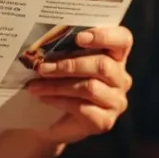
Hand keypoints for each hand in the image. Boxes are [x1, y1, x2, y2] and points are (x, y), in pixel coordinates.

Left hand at [25, 26, 132, 145]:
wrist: (50, 119)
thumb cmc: (60, 82)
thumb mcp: (63, 62)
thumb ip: (64, 49)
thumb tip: (45, 42)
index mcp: (114, 57)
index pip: (123, 40)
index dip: (104, 36)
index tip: (79, 37)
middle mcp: (120, 78)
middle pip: (102, 65)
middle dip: (68, 65)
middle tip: (42, 67)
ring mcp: (115, 101)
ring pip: (90, 87)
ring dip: (57, 84)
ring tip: (35, 84)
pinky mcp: (105, 121)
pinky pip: (82, 107)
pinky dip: (59, 100)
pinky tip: (43, 98)